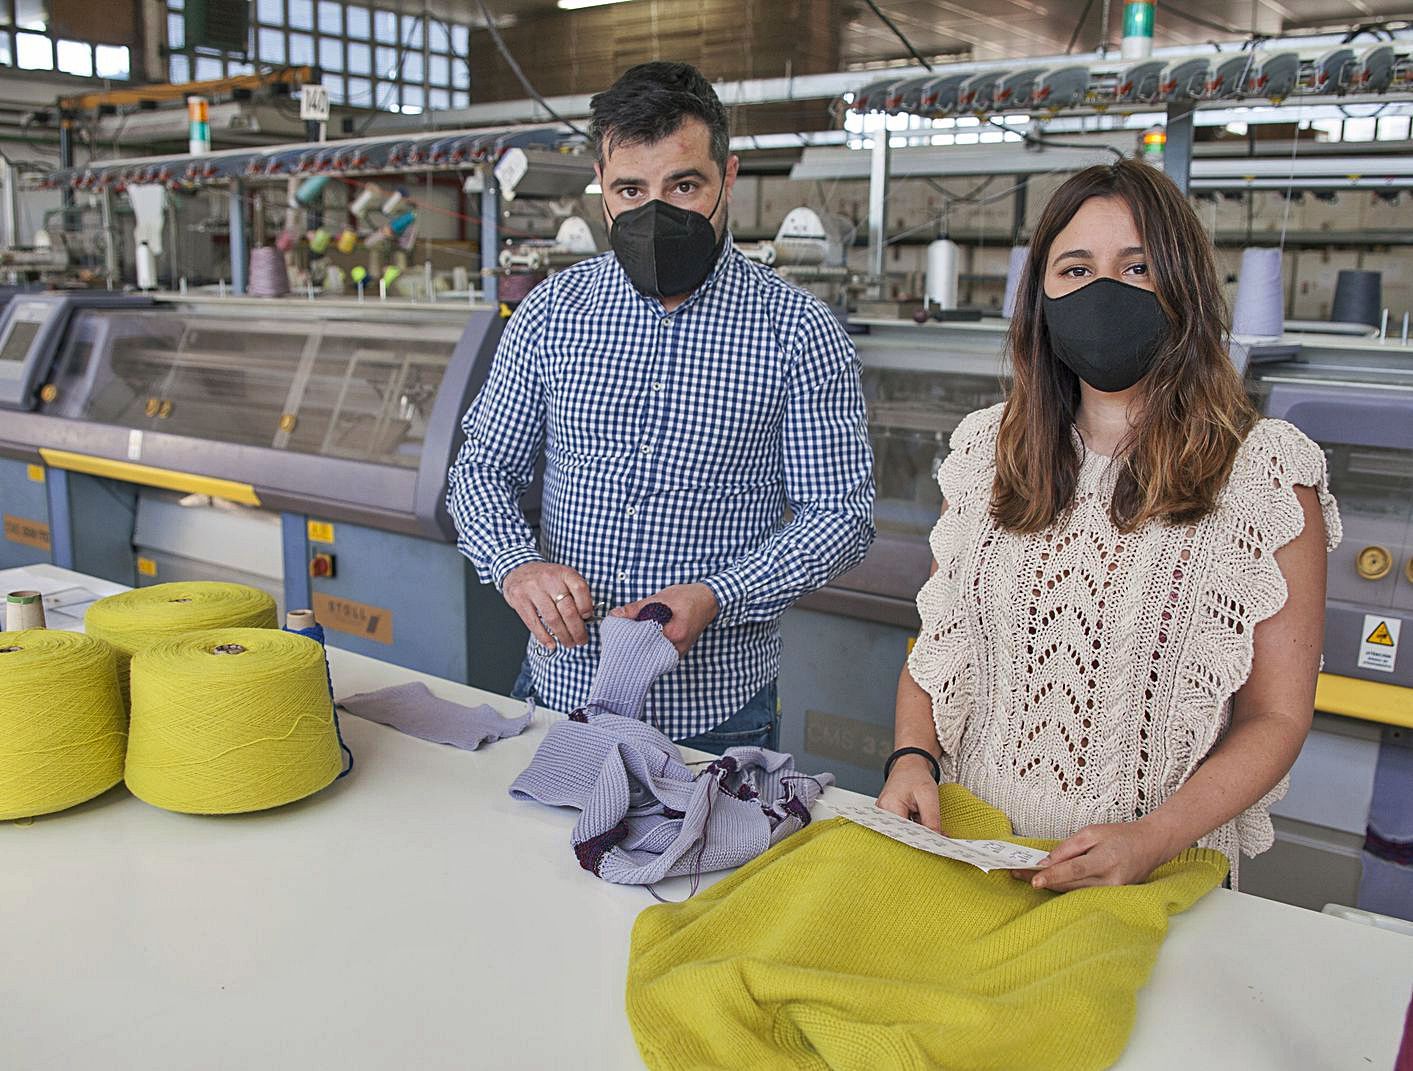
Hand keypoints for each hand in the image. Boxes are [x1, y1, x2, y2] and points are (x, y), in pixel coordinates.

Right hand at [503, 562, 593, 649]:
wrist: (519, 569)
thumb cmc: (546, 578)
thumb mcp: (563, 578)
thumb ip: (574, 593)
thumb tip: (586, 619)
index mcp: (564, 573)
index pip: (580, 588)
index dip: (586, 606)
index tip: (588, 618)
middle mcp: (549, 579)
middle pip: (568, 609)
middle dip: (577, 629)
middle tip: (581, 640)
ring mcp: (533, 589)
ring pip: (552, 618)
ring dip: (563, 635)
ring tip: (569, 643)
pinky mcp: (520, 599)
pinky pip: (534, 623)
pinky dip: (544, 637)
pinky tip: (551, 644)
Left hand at [611, 584, 717, 654]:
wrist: (707, 601)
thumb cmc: (686, 597)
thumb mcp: (659, 598)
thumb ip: (636, 608)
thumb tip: (615, 615)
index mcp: (673, 633)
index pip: (643, 641)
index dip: (628, 637)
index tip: (618, 634)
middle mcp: (677, 647)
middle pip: (646, 652)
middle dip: (632, 645)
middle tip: (621, 638)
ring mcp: (679, 653)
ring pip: (652, 656)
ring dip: (641, 647)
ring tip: (632, 638)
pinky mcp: (678, 653)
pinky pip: (659, 655)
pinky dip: (650, 649)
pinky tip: (644, 641)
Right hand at [875, 754, 941, 833]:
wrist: (909, 766)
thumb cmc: (915, 776)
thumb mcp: (928, 795)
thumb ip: (932, 820)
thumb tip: (936, 840)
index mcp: (889, 806)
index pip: (904, 834)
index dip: (921, 841)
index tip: (936, 845)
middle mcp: (882, 813)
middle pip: (902, 836)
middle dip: (921, 839)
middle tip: (937, 839)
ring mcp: (883, 816)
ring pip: (903, 834)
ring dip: (918, 833)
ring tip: (927, 826)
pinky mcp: (887, 817)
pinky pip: (902, 829)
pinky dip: (914, 829)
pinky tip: (921, 824)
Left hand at [1013, 819, 1176, 891]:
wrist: (1150, 846)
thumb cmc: (1120, 835)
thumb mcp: (1092, 832)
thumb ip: (1068, 848)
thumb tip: (1046, 862)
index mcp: (1107, 859)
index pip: (1075, 870)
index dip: (1053, 875)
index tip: (1034, 879)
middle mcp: (1111, 880)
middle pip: (1070, 884)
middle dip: (1043, 880)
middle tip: (1019, 875)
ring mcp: (1113, 892)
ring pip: (1074, 891)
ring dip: (1051, 886)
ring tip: (1028, 878)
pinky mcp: (1111, 896)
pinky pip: (1082, 893)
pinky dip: (1065, 887)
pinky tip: (1049, 883)